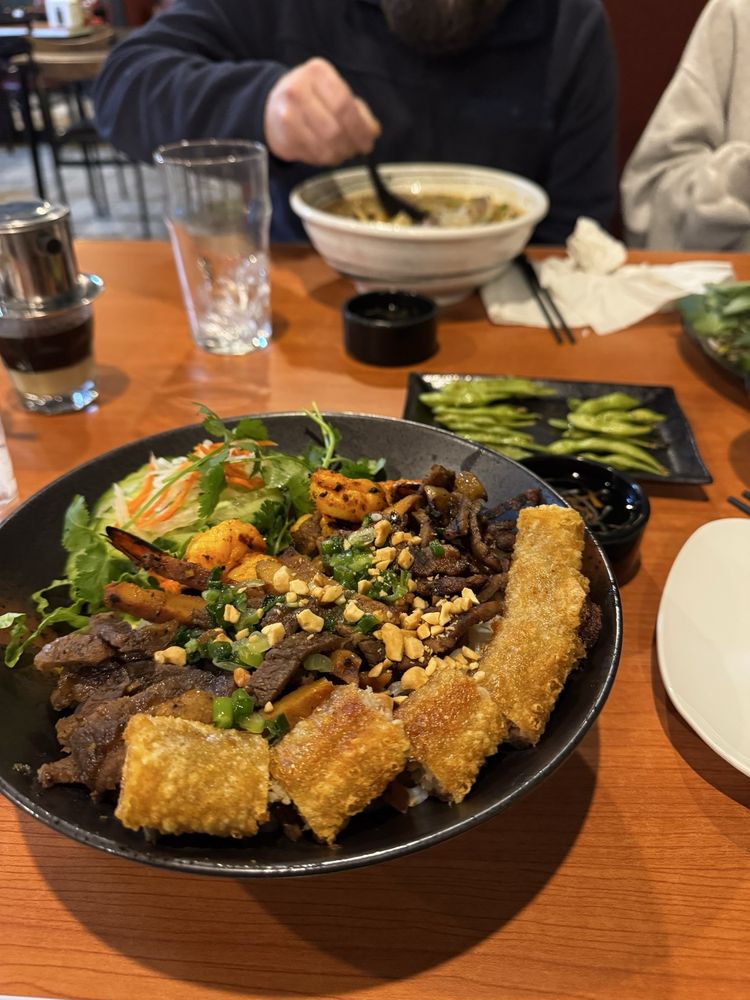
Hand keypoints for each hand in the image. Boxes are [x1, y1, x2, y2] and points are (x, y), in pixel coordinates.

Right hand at [264, 58, 380, 165]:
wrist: (274, 106)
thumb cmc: (313, 98)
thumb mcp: (334, 91)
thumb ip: (357, 110)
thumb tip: (373, 132)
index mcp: (316, 73)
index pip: (343, 104)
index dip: (360, 127)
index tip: (369, 141)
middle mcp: (297, 91)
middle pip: (334, 129)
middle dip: (351, 144)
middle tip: (357, 149)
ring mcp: (287, 116)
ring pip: (324, 146)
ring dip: (340, 154)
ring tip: (344, 152)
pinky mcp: (284, 139)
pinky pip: (313, 156)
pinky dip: (327, 159)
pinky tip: (329, 153)